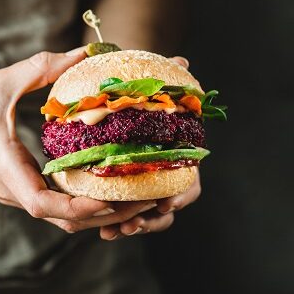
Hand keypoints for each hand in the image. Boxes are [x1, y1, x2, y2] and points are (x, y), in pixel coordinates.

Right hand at [0, 48, 160, 232]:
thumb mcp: (0, 81)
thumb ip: (43, 68)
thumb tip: (86, 52)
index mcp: (3, 166)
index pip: (42, 205)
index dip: (79, 208)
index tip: (112, 200)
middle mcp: (9, 188)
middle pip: (63, 220)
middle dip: (107, 214)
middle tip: (147, 200)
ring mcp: (12, 192)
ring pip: (60, 218)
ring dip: (98, 213)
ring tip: (137, 198)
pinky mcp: (15, 187)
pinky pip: (53, 206)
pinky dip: (82, 205)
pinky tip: (108, 189)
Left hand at [97, 56, 202, 240]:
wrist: (116, 95)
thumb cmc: (134, 88)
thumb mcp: (145, 81)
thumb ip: (163, 76)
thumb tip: (182, 63)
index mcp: (177, 153)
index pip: (189, 184)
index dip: (180, 195)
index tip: (165, 202)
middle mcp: (164, 174)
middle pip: (167, 209)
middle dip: (152, 220)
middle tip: (132, 223)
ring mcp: (144, 186)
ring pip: (146, 218)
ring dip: (132, 225)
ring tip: (114, 231)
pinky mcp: (121, 193)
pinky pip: (122, 216)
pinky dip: (115, 223)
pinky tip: (104, 229)